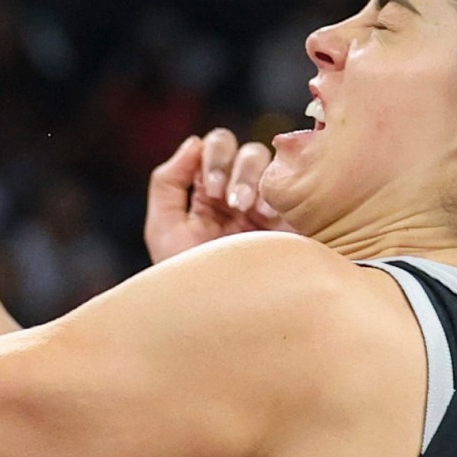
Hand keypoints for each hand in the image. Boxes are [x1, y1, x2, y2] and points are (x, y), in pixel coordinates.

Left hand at [143, 128, 284, 262]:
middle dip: (233, 167)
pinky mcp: (291, 223)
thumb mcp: (164, 228)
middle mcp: (240, 195)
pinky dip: (275, 195)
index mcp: (209, 194)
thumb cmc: (186, 275)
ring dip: (252, 179)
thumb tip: (193, 142)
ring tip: (244, 211)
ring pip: (271, 165)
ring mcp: (268, 207)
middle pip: (247, 151)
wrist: (217, 314)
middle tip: (227, 200)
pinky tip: (265, 217)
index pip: (217, 148)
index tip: (208, 188)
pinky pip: (292, 189)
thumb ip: (168, 182)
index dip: (213, 158)